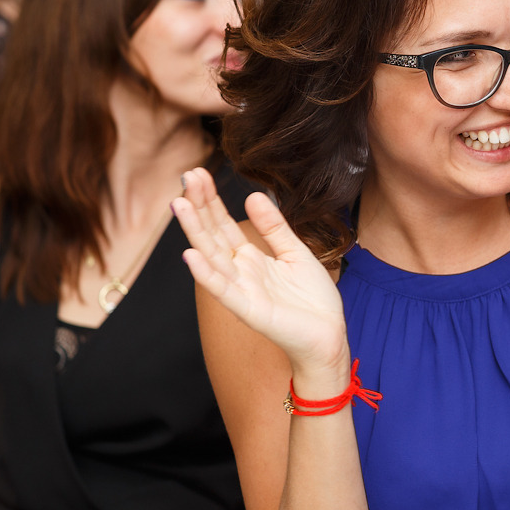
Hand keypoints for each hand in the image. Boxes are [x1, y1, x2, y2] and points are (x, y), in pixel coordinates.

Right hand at [173, 167, 348, 378]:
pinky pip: (224, 290)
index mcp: (250, 258)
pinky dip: (206, 274)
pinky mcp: (249, 310)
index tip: (198, 173)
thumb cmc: (312, 299)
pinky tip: (190, 255)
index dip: (211, 200)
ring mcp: (241, 291)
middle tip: (187, 175)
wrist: (329, 335)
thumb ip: (274, 227)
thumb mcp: (294, 252)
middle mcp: (239, 272)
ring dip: (194, 231)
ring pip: (212, 257)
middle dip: (199, 206)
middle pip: (212, 235)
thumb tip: (253, 195)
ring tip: (179, 204)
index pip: (223, 225)